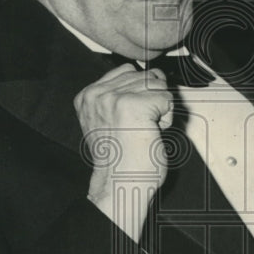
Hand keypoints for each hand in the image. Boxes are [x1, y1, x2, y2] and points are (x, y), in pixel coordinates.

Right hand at [74, 64, 172, 241]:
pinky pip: (166, 98)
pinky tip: (151, 133)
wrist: (119, 183)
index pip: (126, 71)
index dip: (139, 92)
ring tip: (143, 130)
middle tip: (137, 128)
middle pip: (144, 76)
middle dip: (150, 100)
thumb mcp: (108, 120)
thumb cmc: (119, 160)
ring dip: (159, 109)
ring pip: (156, 85)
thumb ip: (121, 95)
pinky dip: (166, 118)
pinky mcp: (134, 104)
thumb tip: (153, 74)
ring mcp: (114, 97)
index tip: (132, 118)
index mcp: (87, 96)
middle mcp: (98, 93)